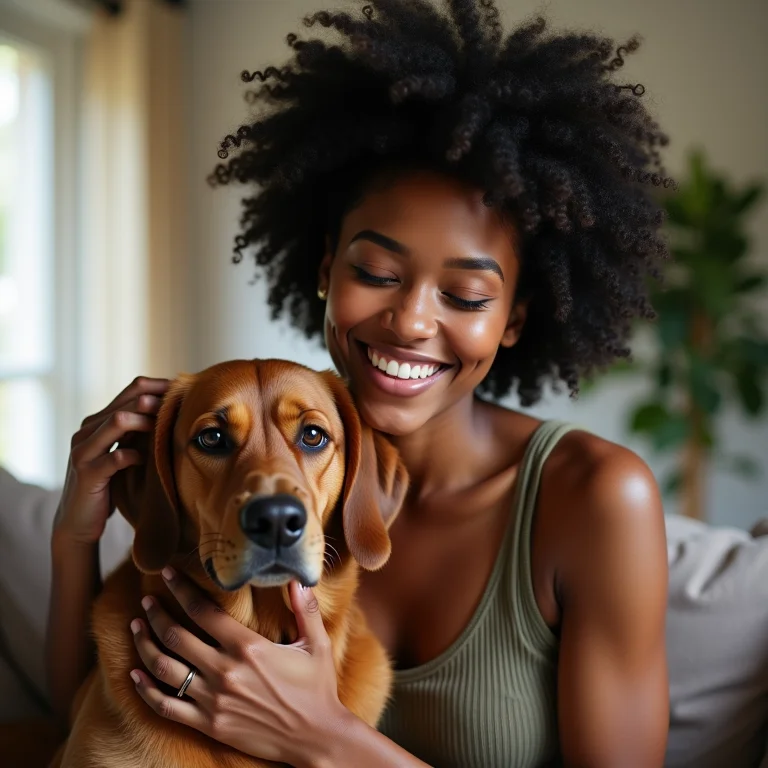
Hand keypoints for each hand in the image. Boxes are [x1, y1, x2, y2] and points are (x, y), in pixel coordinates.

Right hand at [54, 376, 169, 545]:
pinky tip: (148, 460)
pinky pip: (116, 457)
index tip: (183, 390)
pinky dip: (137, 455)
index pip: (130, 391)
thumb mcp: (122, 453)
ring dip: (146, 422)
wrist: (78, 522)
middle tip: (180, 407)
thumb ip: (136, 434)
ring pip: (118, 421)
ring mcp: (83, 451)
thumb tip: (172, 413)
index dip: (158, 387)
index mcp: (96, 422)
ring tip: (164, 429)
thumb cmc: (108, 485)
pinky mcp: (87, 473)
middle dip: (157, 402)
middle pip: (126, 402)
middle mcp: (86, 431)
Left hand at [129, 568, 345, 766]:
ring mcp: (213, 699)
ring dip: (146, 645)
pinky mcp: (209, 724)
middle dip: (157, 613)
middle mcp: (225, 671)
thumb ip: (306, 609)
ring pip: (165, 668)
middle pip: (176, 636)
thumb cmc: (317, 688)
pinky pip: (166, 706)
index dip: (181, 590)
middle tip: (147, 599)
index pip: (203, 611)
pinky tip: (135, 674)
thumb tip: (299, 579)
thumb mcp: (317, 644)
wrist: (315, 737)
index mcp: (248, 647)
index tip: (167, 573)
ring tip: (137, 627)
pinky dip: (145, 689)